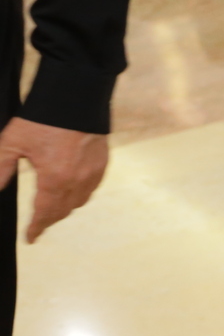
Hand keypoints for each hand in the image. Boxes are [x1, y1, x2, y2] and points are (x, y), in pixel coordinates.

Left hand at [0, 117, 108, 242]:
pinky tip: (71, 188)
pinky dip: (80, 194)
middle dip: (50, 219)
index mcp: (55, 179)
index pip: (44, 212)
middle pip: (63, 211)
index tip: (30, 237)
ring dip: (65, 208)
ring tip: (54, 208)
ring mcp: (93, 173)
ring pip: (79, 201)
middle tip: (39, 223)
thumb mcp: (12, 142)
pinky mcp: (102, 163)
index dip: (36, 227)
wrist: (76, 98)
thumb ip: (1, 168)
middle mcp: (78, 180)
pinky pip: (91, 188)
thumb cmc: (43, 119)